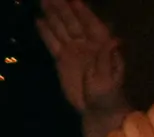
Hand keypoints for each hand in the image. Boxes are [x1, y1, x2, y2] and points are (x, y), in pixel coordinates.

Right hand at [37, 0, 125, 115]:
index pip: (90, 22)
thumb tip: (114, 39)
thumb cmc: (108, 94)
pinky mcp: (62, 60)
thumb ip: (108, 58)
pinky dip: (46, 32)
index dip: (81, 10)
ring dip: (52, 14)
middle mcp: (86, 42)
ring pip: (61, 28)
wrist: (98, 109)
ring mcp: (73, 50)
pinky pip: (52, 43)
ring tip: (43, 1)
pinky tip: (39, 21)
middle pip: (72, 21)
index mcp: (101, 43)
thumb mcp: (109, 78)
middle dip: (62, 7)